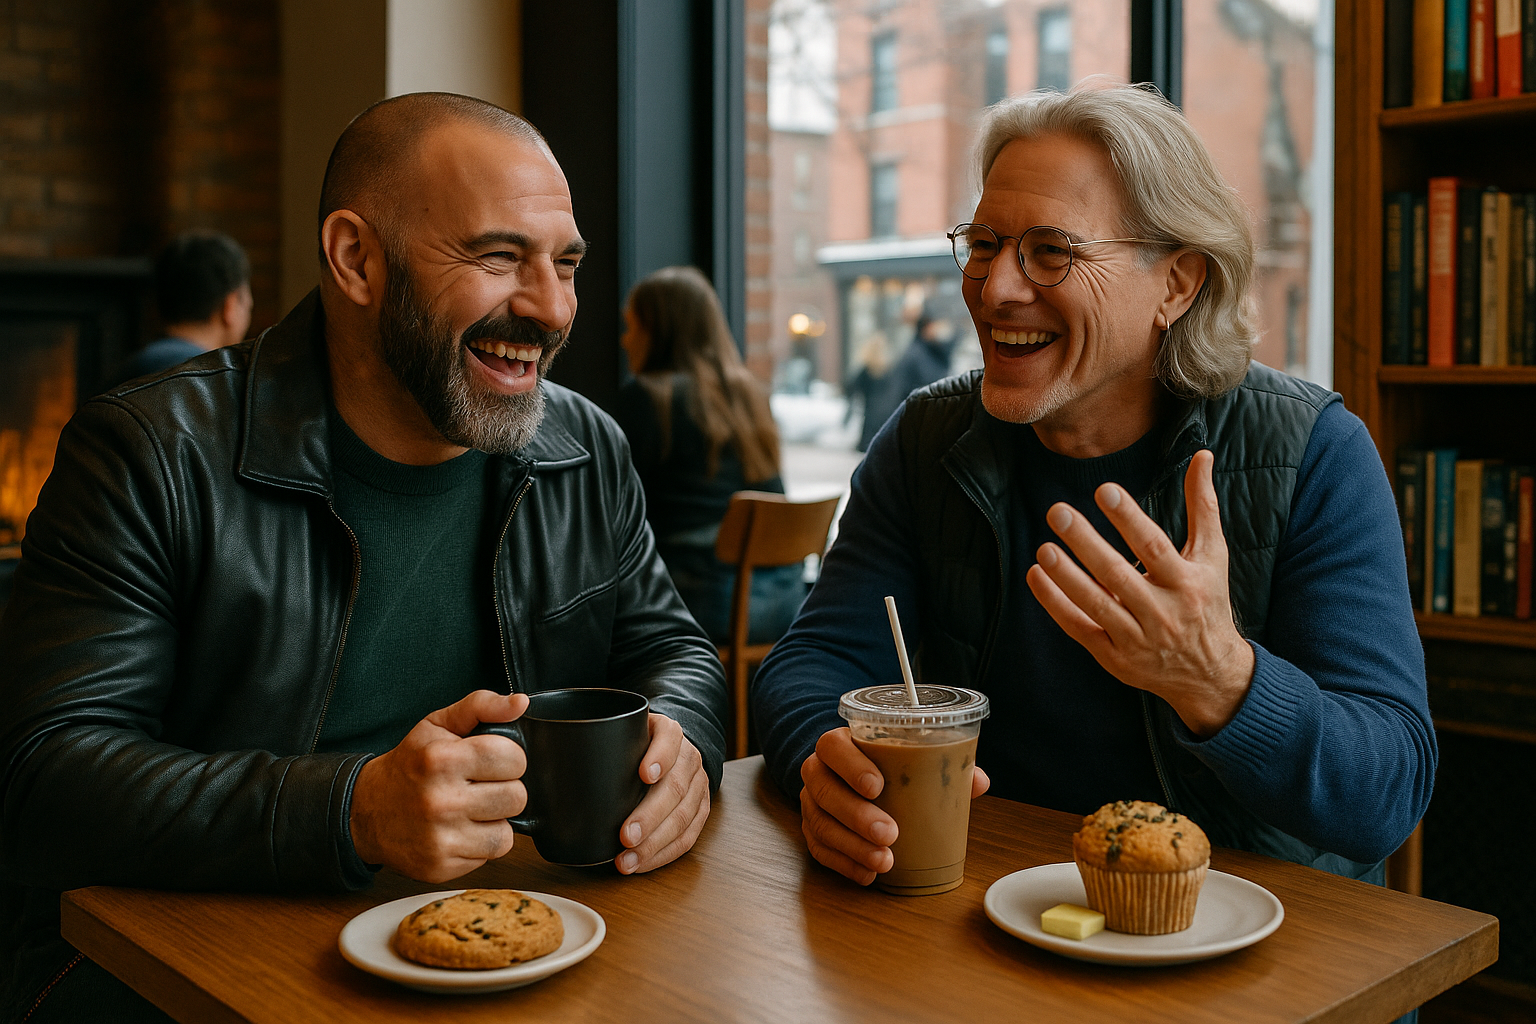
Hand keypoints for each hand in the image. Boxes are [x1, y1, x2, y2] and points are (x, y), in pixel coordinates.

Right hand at [349, 690, 528, 882]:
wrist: (366, 810)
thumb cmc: (409, 765)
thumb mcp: (438, 724)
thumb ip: (481, 706)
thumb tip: (520, 702)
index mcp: (442, 759)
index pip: (514, 758)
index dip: (509, 758)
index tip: (492, 761)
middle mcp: (440, 801)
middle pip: (517, 797)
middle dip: (505, 789)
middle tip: (481, 786)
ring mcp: (440, 838)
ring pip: (507, 833)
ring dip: (494, 821)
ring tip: (471, 810)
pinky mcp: (440, 867)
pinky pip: (489, 856)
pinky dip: (480, 844)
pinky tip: (459, 831)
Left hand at [614, 714, 710, 873]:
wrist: (674, 751)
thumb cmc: (639, 745)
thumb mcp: (624, 733)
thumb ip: (601, 742)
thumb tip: (553, 768)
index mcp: (669, 732)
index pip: (670, 739)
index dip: (660, 757)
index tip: (644, 774)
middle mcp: (688, 757)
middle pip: (676, 787)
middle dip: (650, 815)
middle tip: (626, 835)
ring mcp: (698, 785)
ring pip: (684, 817)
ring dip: (655, 843)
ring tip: (628, 859)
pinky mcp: (701, 810)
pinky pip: (689, 836)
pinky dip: (664, 853)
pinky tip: (642, 863)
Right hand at [799, 727, 990, 885]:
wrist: (848, 778)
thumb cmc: (885, 766)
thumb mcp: (909, 757)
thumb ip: (941, 763)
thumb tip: (978, 781)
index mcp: (840, 745)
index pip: (832, 747)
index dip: (850, 766)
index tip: (877, 786)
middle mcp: (818, 771)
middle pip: (824, 789)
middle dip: (857, 815)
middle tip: (889, 833)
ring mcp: (811, 802)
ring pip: (820, 823)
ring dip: (852, 846)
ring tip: (884, 861)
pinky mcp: (811, 831)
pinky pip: (819, 850)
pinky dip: (845, 865)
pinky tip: (868, 875)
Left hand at [1024, 449, 1254, 736]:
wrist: (1209, 674)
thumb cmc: (1206, 603)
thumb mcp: (1212, 556)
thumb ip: (1203, 506)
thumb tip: (1202, 455)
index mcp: (1186, 583)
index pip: (1153, 546)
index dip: (1128, 517)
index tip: (1104, 489)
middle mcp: (1160, 612)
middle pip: (1117, 574)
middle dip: (1085, 542)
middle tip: (1058, 512)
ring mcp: (1135, 637)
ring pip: (1094, 604)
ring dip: (1065, 576)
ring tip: (1044, 547)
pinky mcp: (1114, 656)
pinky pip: (1079, 627)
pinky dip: (1055, 604)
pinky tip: (1036, 576)